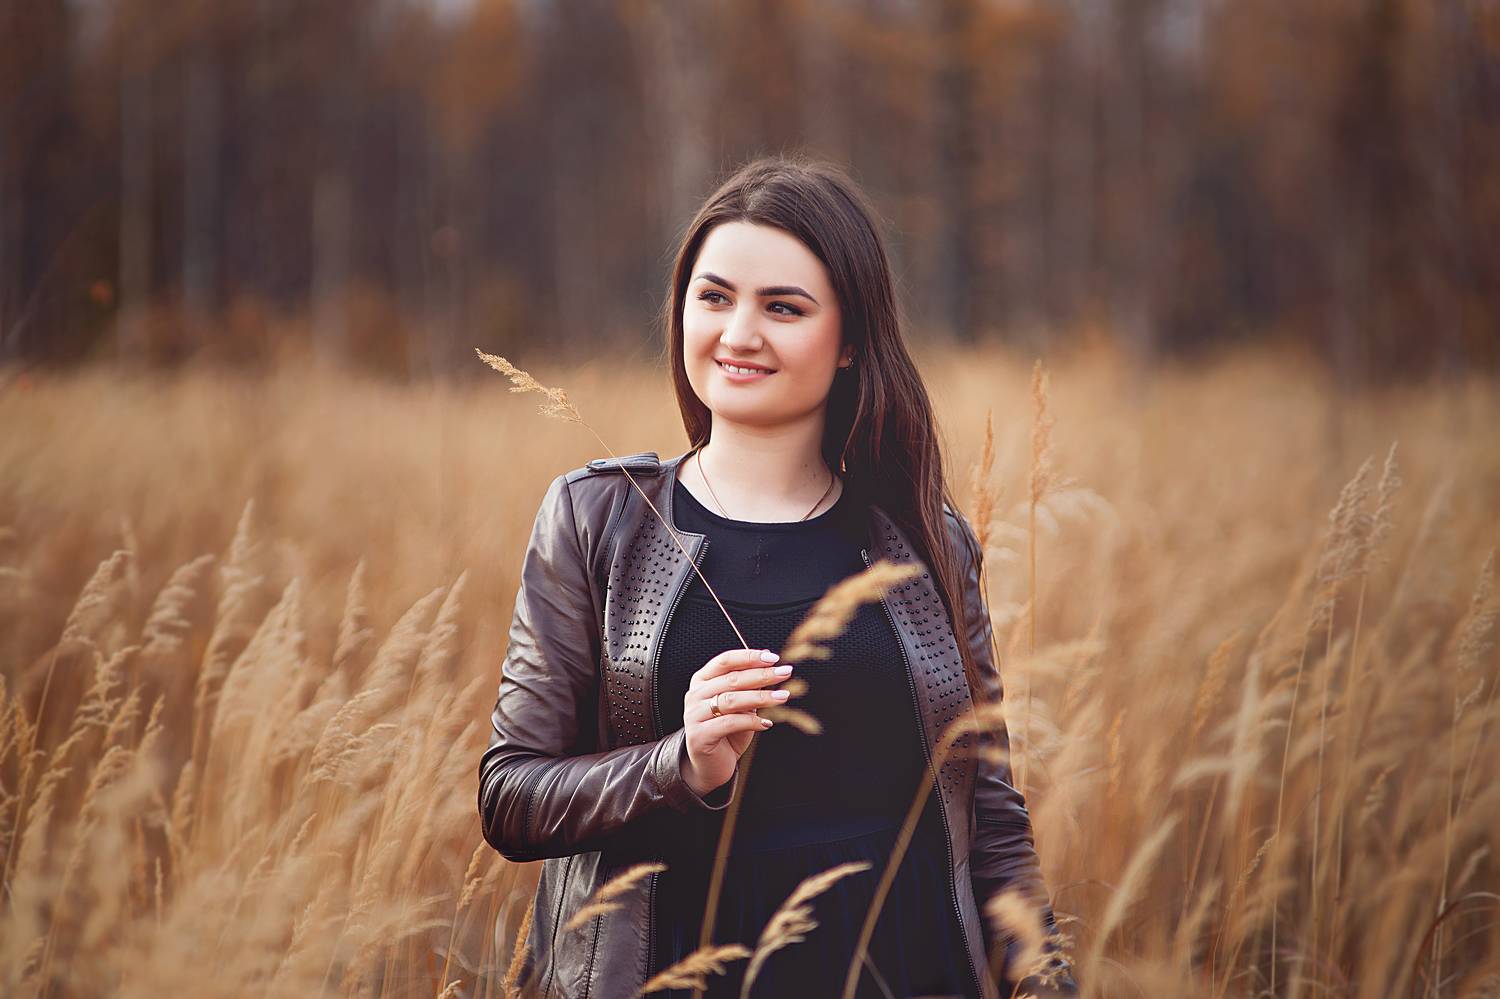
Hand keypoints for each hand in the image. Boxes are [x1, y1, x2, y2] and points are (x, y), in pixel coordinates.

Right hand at [680, 648, 793, 796]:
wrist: (711, 764)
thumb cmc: (727, 731)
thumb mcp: (740, 705)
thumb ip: (749, 687)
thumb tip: (768, 665)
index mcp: (702, 681)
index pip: (725, 661)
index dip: (749, 657)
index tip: (773, 658)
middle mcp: (695, 695)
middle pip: (732, 679)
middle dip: (762, 675)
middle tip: (785, 672)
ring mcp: (694, 715)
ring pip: (732, 700)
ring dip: (761, 697)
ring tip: (782, 696)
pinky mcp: (700, 735)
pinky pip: (730, 723)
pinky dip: (751, 722)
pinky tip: (766, 723)